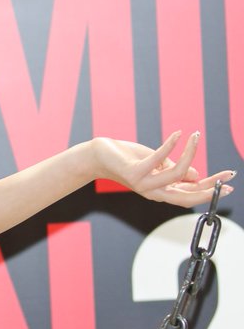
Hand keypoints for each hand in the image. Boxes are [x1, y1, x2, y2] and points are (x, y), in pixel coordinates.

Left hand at [92, 131, 235, 205]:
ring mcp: (144, 184)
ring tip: (195, 136)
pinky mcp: (135, 172)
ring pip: (178, 174)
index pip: (191, 194)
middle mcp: (154, 192)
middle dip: (210, 186)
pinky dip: (171, 144)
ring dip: (190, 153)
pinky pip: (159, 158)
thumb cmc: (129, 159)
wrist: (100, 158)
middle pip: (188, 195)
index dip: (211, 188)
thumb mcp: (156, 165)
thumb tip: (195, 175)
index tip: (229, 180)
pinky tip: (178, 134)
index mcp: (161, 191)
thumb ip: (174, 171)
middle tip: (228, 174)